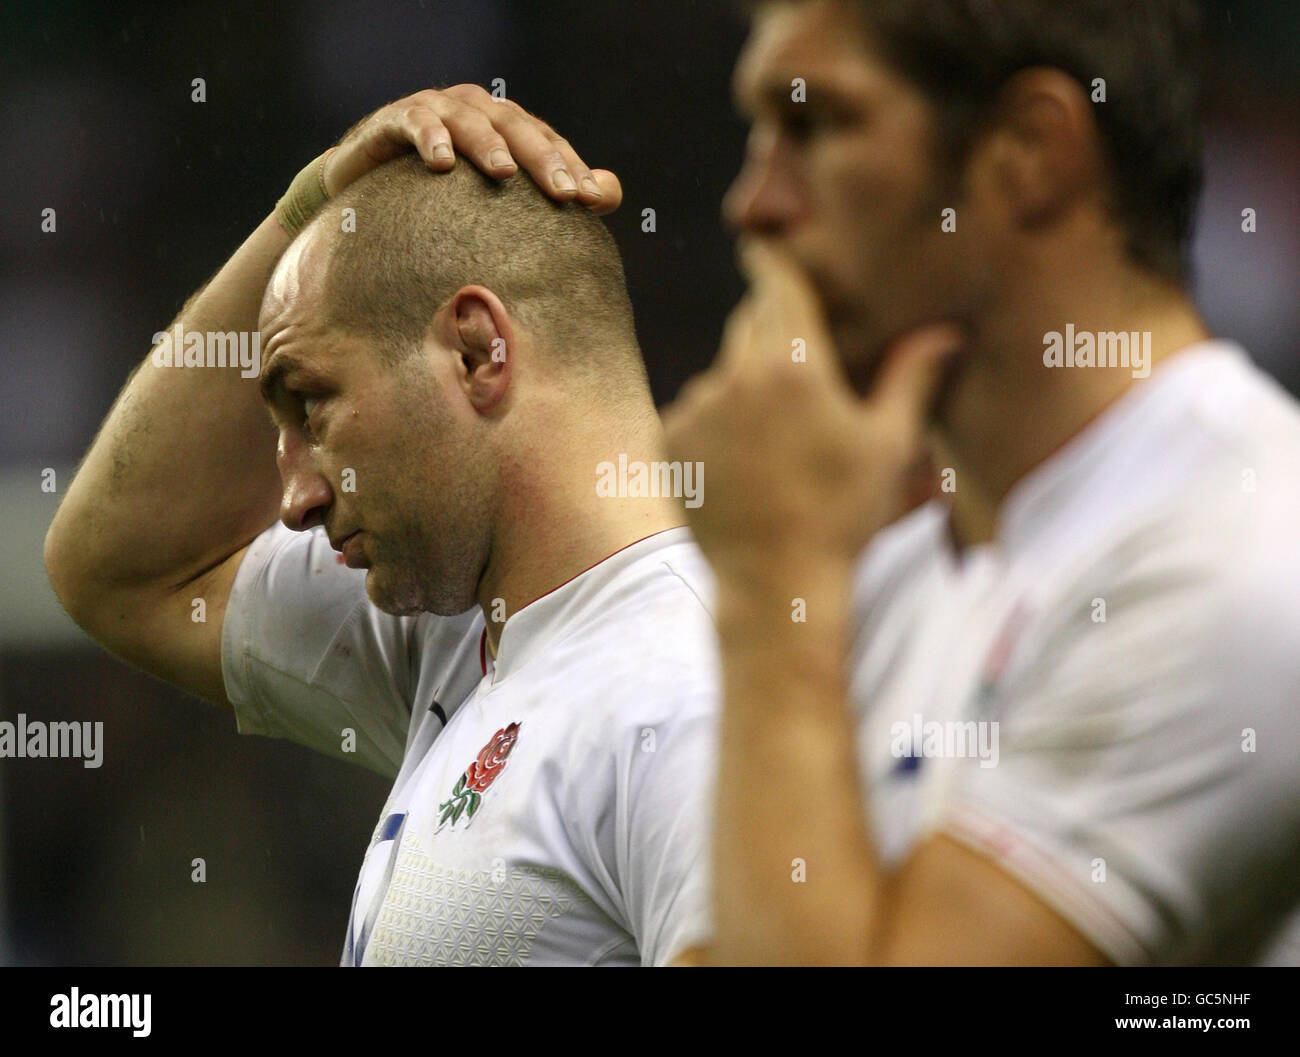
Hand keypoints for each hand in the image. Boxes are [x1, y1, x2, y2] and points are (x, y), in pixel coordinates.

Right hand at [321, 84, 621, 213]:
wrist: (368, 188)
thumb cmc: (442, 197)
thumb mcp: (499, 201)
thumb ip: (553, 196)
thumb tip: (610, 195)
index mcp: (505, 127)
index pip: (548, 141)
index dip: (572, 168)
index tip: (593, 202)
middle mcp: (475, 110)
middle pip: (516, 126)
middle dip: (542, 157)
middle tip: (564, 192)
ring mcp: (435, 110)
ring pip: (469, 120)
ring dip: (488, 145)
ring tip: (505, 173)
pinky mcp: (394, 120)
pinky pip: (415, 123)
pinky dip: (430, 139)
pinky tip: (442, 165)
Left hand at [663, 242, 961, 584]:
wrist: (776, 581)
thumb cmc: (843, 513)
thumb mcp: (888, 445)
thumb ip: (912, 379)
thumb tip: (947, 333)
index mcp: (794, 365)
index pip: (777, 287)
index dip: (770, 260)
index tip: (761, 242)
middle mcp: (737, 375)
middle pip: (749, 325)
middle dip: (771, 334)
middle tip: (797, 377)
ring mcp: (697, 405)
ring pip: (722, 372)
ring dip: (743, 387)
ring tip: (774, 446)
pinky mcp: (669, 436)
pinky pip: (693, 410)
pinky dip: (713, 423)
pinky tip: (742, 466)